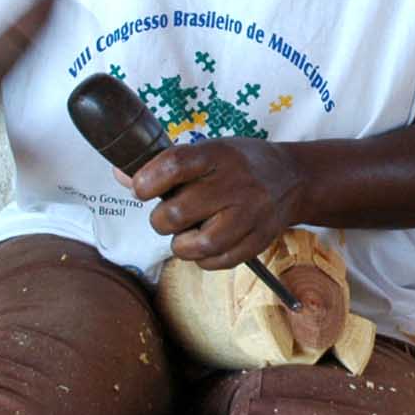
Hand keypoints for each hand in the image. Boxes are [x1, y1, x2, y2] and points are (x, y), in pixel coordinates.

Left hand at [132, 138, 307, 268]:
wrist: (292, 179)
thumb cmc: (238, 165)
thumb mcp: (206, 152)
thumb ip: (165, 166)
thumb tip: (121, 175)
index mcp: (218, 154)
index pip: (174, 165)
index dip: (147, 181)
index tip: (141, 189)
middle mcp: (236, 183)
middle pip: (179, 212)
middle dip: (161, 220)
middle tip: (167, 217)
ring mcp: (250, 214)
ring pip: (200, 245)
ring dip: (181, 245)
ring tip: (183, 236)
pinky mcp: (259, 240)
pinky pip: (218, 262)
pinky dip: (202, 260)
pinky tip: (203, 246)